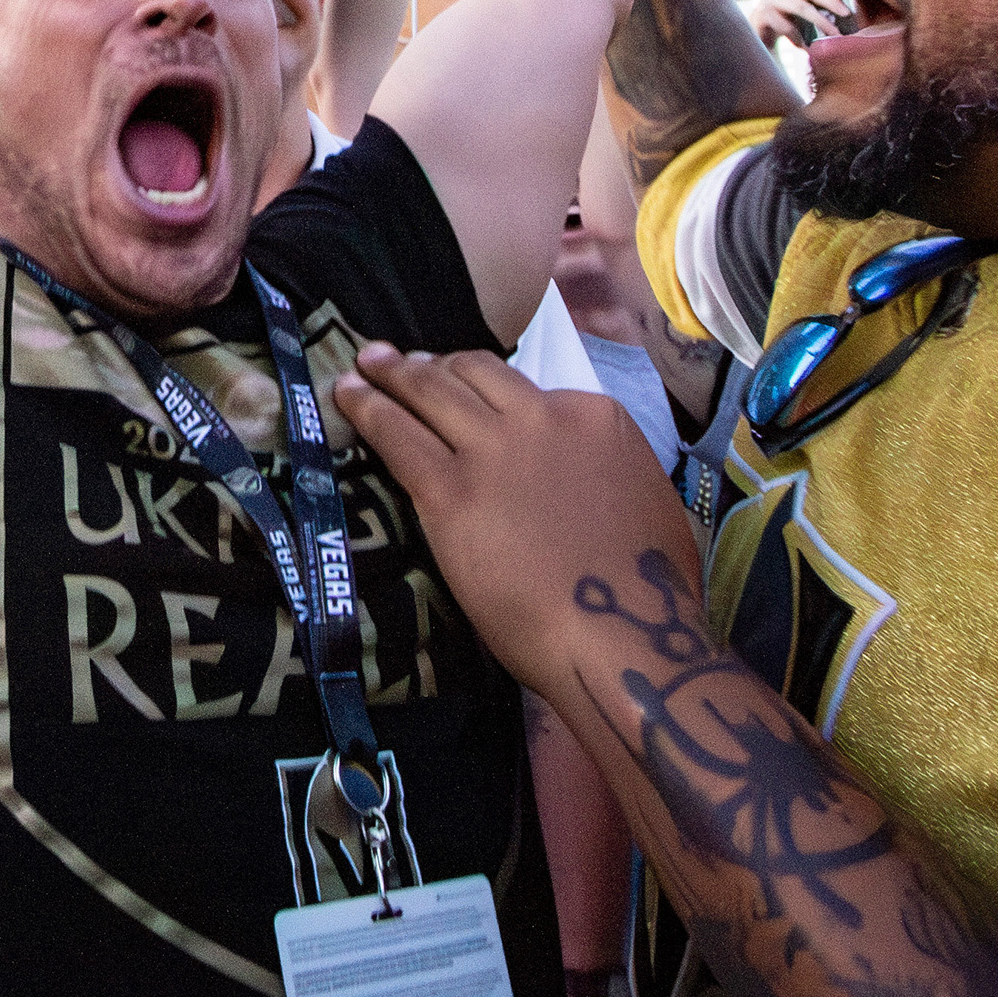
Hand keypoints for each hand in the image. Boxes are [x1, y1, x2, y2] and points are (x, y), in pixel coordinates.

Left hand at [329, 343, 693, 668]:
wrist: (620, 633)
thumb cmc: (651, 594)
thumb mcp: (651, 503)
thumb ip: (612, 471)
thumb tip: (596, 477)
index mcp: (596, 418)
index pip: (529, 387)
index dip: (490, 387)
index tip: (469, 392)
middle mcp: (542, 417)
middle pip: (473, 373)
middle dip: (435, 364)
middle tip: (404, 362)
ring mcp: (493, 450)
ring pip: (430, 390)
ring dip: (393, 372)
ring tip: (368, 364)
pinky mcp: (450, 489)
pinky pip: (397, 434)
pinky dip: (367, 408)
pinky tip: (345, 396)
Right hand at [749, 0, 856, 48]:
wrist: (756, 41)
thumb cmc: (785, 27)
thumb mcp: (802, 14)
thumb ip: (817, 7)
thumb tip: (847, 8)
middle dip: (830, 1)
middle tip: (846, 14)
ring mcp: (767, 1)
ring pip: (799, 6)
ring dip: (820, 21)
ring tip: (834, 34)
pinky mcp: (760, 17)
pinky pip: (783, 24)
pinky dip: (796, 35)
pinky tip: (802, 45)